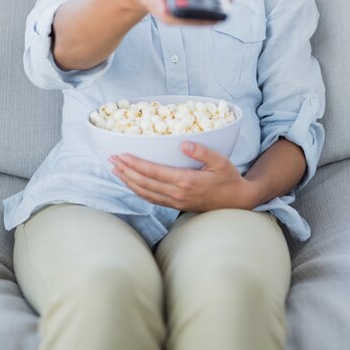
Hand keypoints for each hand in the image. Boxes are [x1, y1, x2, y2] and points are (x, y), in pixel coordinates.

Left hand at [108, 141, 253, 212]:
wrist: (238, 201)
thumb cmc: (229, 179)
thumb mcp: (221, 161)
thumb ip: (202, 151)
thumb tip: (182, 143)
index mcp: (186, 181)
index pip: (153, 172)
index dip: (135, 164)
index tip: (121, 155)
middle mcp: (177, 194)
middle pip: (144, 183)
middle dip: (125, 171)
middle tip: (111, 160)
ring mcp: (176, 202)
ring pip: (145, 193)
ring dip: (128, 181)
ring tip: (115, 170)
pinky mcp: (176, 205)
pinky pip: (152, 199)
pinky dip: (138, 190)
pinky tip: (131, 183)